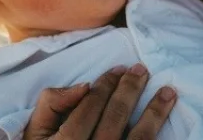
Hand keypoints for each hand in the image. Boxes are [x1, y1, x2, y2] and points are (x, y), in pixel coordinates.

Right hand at [22, 64, 176, 139]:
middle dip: (130, 89)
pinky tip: (167, 121)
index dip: (105, 84)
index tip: (118, 69)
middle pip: (116, 117)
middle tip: (140, 70)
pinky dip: (158, 137)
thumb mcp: (35, 131)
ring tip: (168, 92)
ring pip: (139, 137)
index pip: (90, 107)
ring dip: (155, 112)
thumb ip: (51, 104)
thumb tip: (84, 86)